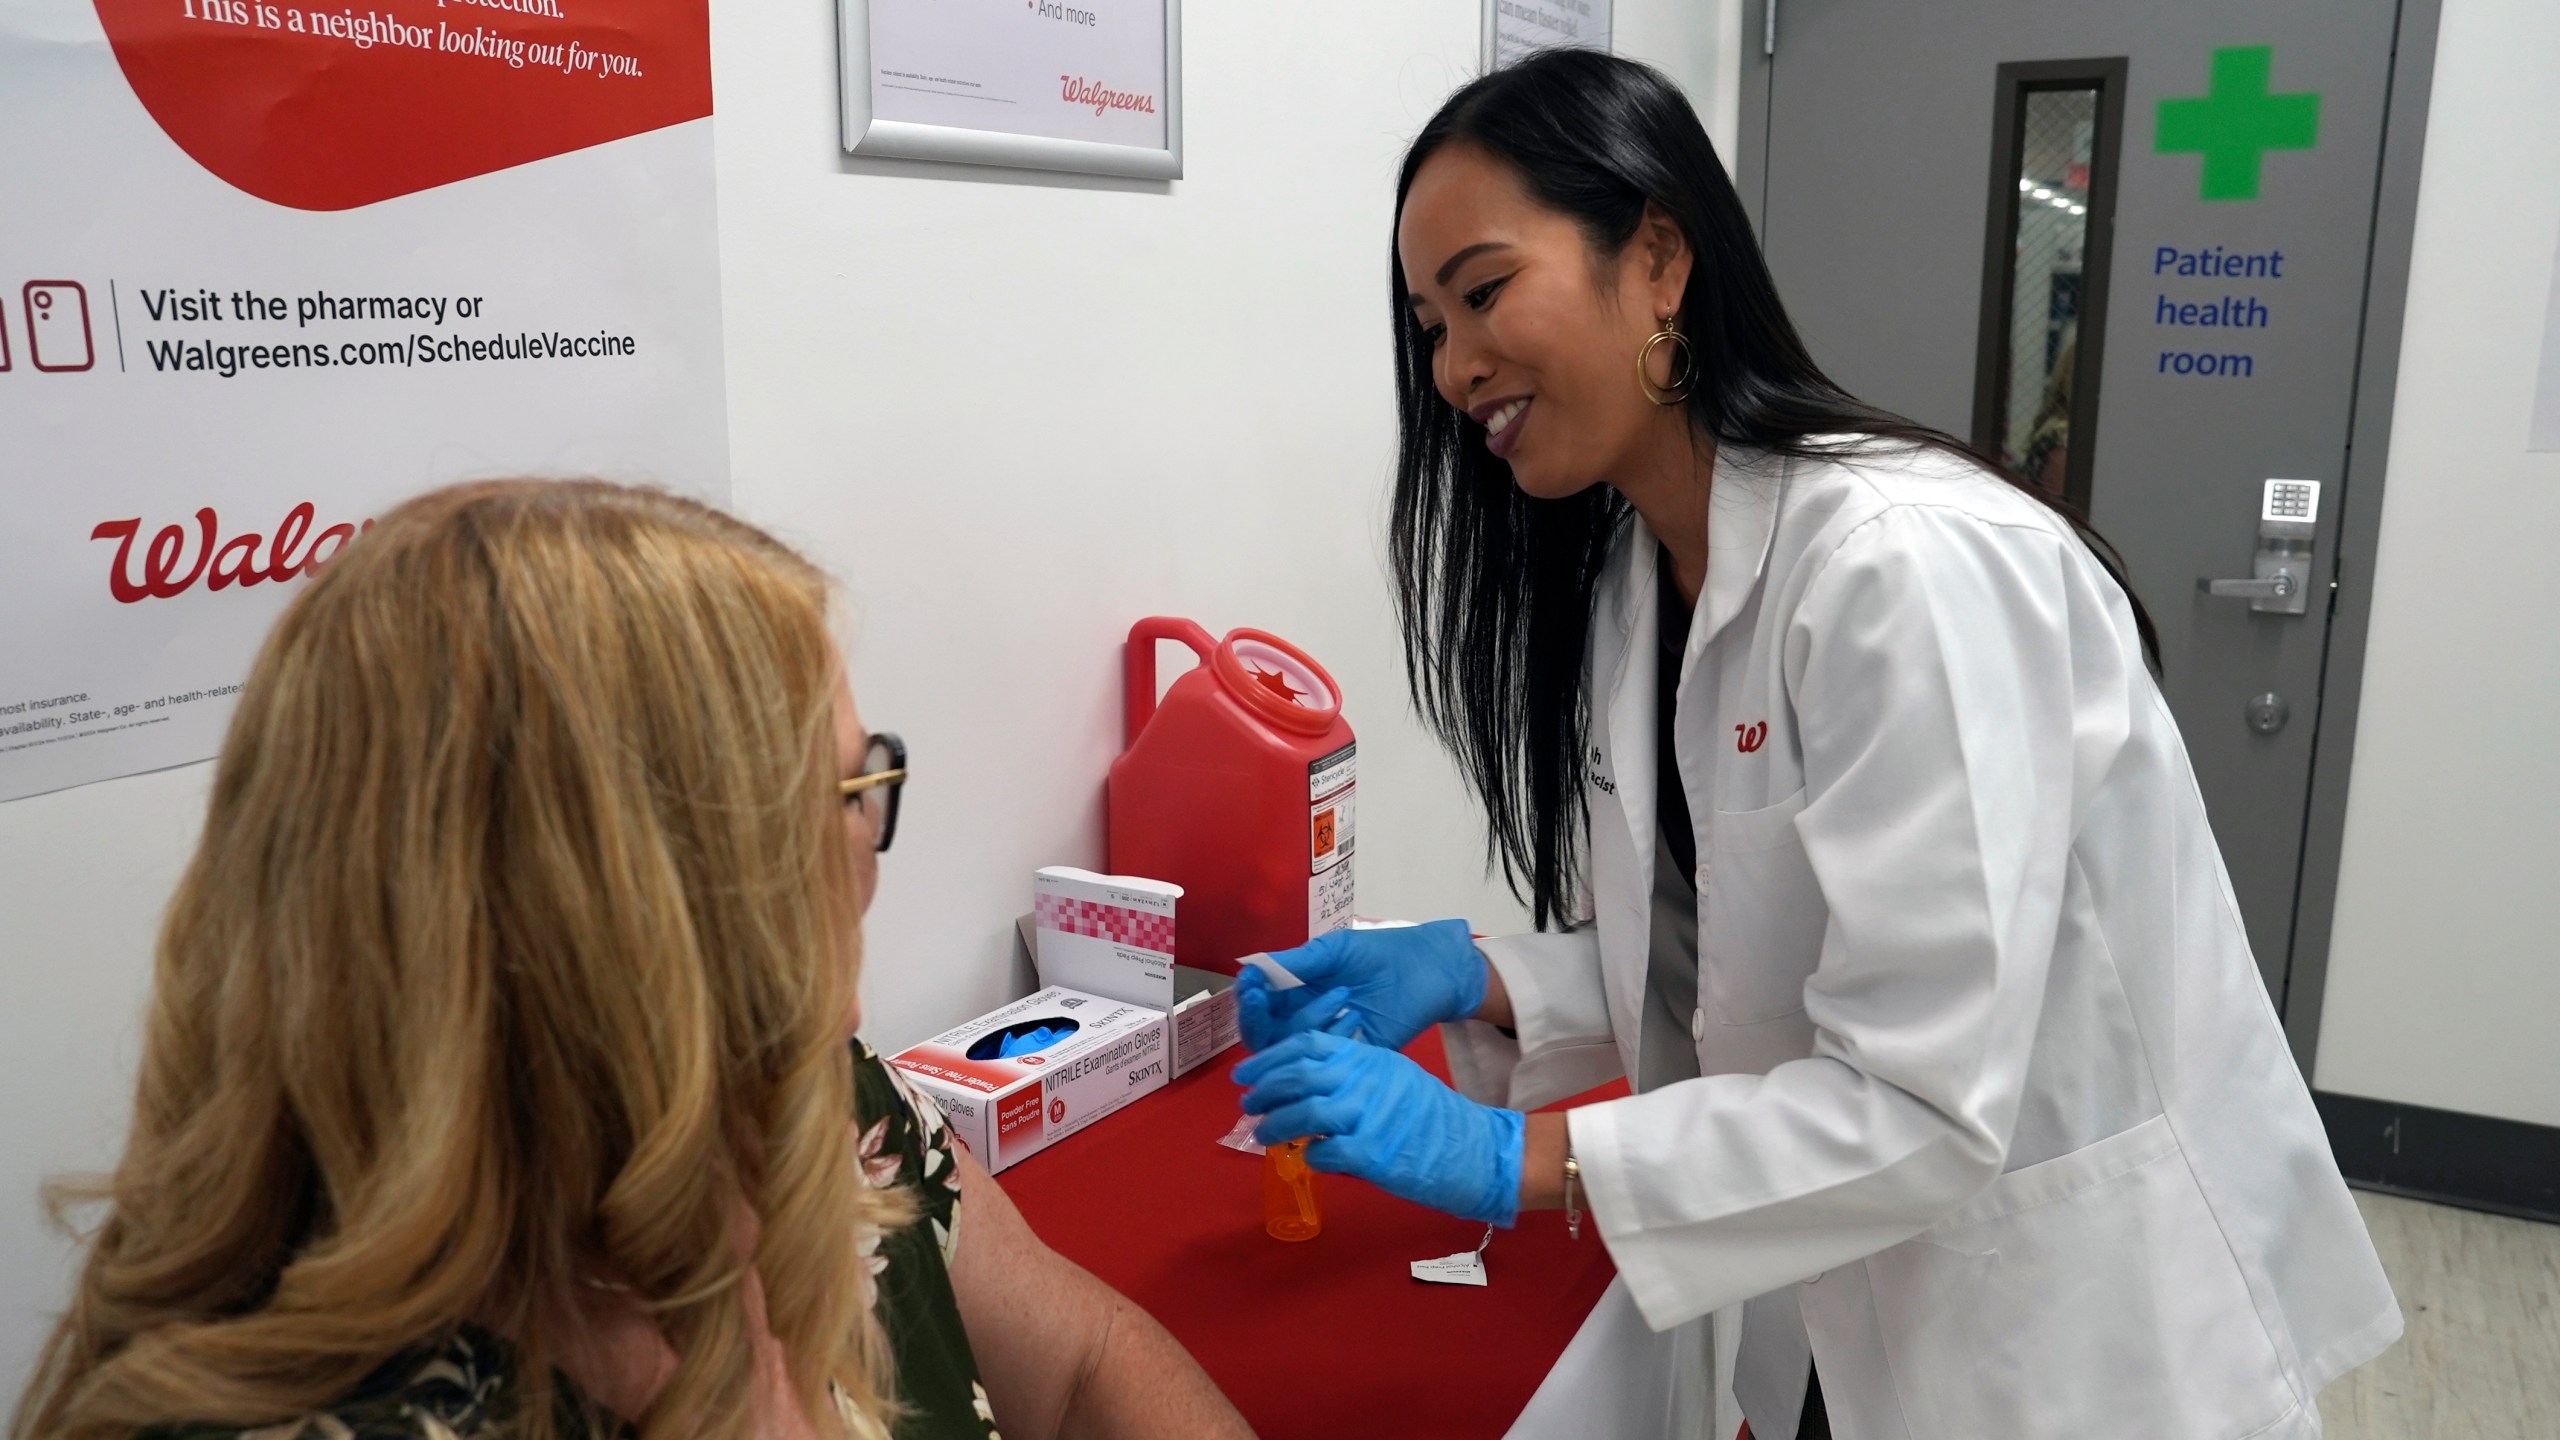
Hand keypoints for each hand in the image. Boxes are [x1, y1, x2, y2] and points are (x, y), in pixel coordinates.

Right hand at [1232, 919, 1487, 1052]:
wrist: (1429, 970)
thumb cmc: (1380, 953)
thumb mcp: (1335, 950)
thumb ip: (1296, 962)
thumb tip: (1251, 968)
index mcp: (1294, 992)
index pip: (1257, 1005)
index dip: (1247, 999)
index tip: (1250, 985)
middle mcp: (1303, 1020)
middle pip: (1263, 1035)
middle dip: (1257, 1020)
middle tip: (1264, 999)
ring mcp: (1326, 1041)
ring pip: (1291, 1050)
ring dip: (1308, 1023)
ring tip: (1344, 995)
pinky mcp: (1350, 1057)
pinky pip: (1326, 1062)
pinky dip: (1336, 1040)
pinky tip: (1357, 1018)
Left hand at [1235, 1030, 1524, 1226]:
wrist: (1472, 1148)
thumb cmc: (1430, 1116)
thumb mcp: (1393, 1076)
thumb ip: (1353, 1073)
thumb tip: (1308, 1085)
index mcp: (1368, 1057)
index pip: (1307, 1044)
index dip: (1270, 1058)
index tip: (1246, 1072)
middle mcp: (1365, 1079)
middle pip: (1298, 1076)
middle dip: (1264, 1091)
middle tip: (1247, 1105)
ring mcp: (1368, 1115)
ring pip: (1303, 1115)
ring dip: (1276, 1127)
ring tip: (1264, 1136)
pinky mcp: (1372, 1153)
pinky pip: (1324, 1153)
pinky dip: (1310, 1157)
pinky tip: (1308, 1159)